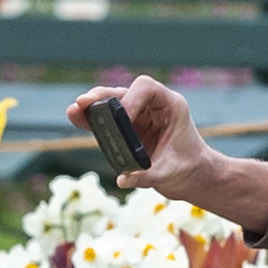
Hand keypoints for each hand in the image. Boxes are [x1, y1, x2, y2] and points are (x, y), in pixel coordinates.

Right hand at [71, 79, 267, 230]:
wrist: (193, 177)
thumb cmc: (189, 169)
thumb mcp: (171, 173)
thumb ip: (148, 176)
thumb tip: (123, 179)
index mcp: (170, 105)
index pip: (146, 88)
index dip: (130, 99)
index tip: (121, 120)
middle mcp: (153, 106)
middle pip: (123, 92)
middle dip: (102, 97)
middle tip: (83, 103)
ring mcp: (139, 115)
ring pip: (112, 103)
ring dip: (93, 106)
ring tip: (74, 111)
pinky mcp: (128, 128)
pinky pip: (107, 118)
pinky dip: (92, 118)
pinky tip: (75, 117)